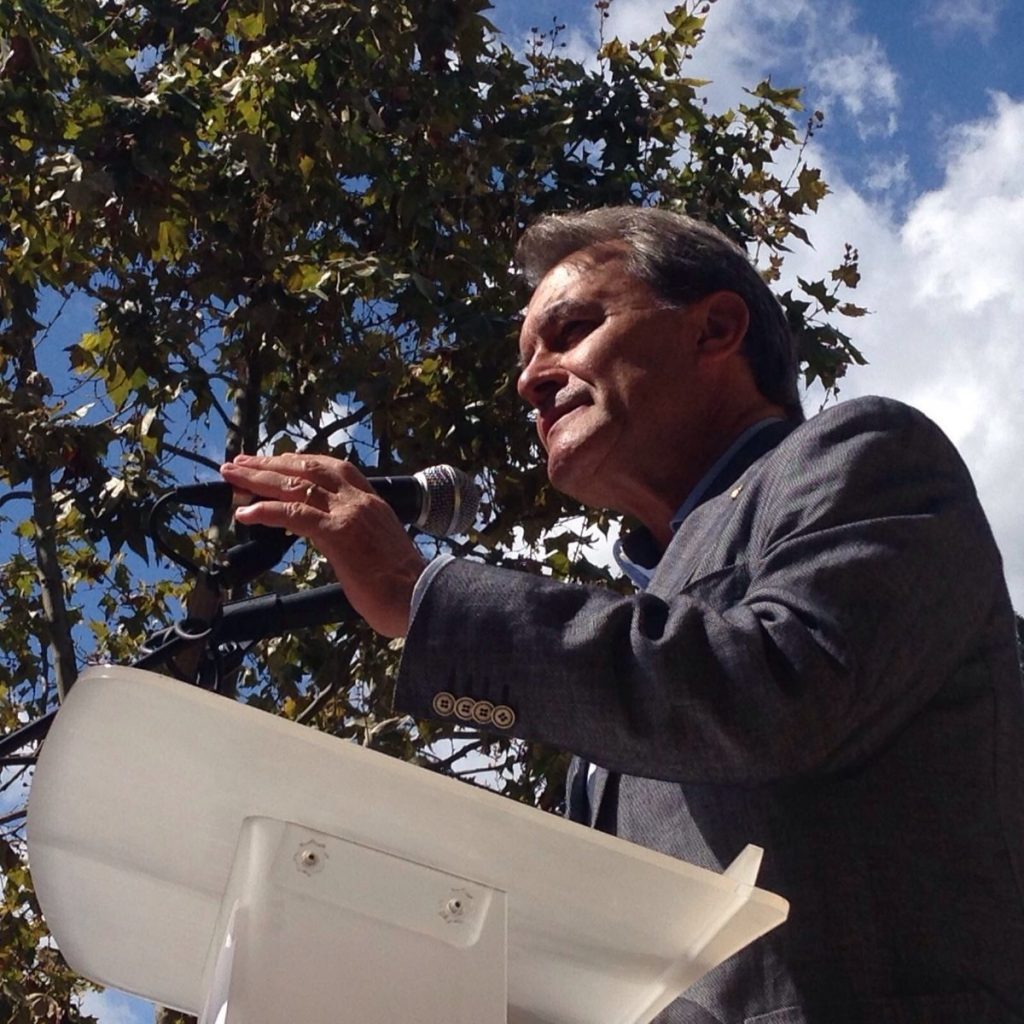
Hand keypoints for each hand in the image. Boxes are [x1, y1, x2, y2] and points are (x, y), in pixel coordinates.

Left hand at [219, 453, 426, 637]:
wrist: (421, 597)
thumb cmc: (402, 585)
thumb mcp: (378, 546)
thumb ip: (356, 536)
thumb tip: (334, 543)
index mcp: (371, 501)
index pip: (330, 468)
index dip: (297, 461)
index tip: (274, 461)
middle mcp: (359, 500)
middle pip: (307, 469)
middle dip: (270, 463)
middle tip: (240, 462)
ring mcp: (349, 514)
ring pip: (296, 485)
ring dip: (259, 479)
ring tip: (232, 476)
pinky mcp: (339, 534)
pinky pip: (295, 514)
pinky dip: (266, 511)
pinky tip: (245, 513)